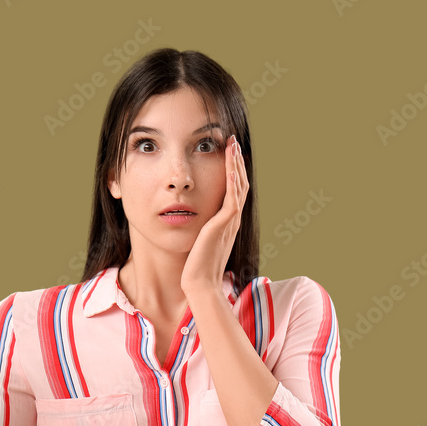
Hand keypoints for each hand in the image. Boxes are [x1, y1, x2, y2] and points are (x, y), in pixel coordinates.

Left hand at [181, 134, 248, 295]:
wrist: (200, 284)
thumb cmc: (194, 268)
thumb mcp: (197, 242)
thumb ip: (198, 230)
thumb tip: (186, 221)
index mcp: (227, 224)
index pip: (234, 191)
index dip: (232, 171)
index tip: (228, 154)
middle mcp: (232, 220)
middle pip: (239, 184)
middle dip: (236, 162)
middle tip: (232, 141)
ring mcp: (231, 222)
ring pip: (238, 185)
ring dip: (235, 163)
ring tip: (232, 144)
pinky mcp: (225, 223)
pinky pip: (232, 196)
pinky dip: (232, 177)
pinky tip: (230, 163)